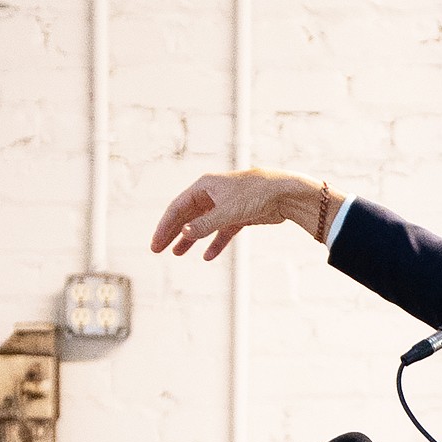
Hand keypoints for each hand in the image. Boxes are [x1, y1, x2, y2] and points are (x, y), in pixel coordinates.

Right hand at [150, 168, 337, 260]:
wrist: (286, 193)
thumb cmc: (257, 194)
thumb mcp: (228, 211)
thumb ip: (206, 225)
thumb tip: (184, 234)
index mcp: (205, 186)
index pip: (177, 208)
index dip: (164, 226)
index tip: (156, 244)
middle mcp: (213, 194)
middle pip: (187, 216)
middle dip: (173, 233)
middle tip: (158, 250)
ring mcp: (226, 205)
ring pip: (203, 224)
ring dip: (191, 239)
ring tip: (178, 253)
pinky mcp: (240, 216)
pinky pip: (222, 232)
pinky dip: (215, 243)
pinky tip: (207, 256)